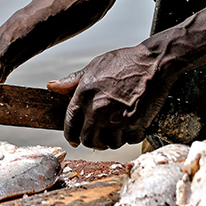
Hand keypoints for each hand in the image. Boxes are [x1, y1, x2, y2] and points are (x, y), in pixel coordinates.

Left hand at [47, 45, 175, 149]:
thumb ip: (72, 81)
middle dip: (93, 140)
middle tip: (99, 135)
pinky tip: (133, 123)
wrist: (153, 63)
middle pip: (88, 140)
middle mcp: (97, 110)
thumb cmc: (125, 62)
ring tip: (118, 127)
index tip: (74, 139)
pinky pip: (129, 140)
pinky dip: (131, 135)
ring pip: (109, 143)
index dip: (71, 135)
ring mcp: (116, 119)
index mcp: (84, 96)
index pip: (70, 125)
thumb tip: (52, 86)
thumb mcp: (93, 66)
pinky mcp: (135, 124)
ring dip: (113, 138)